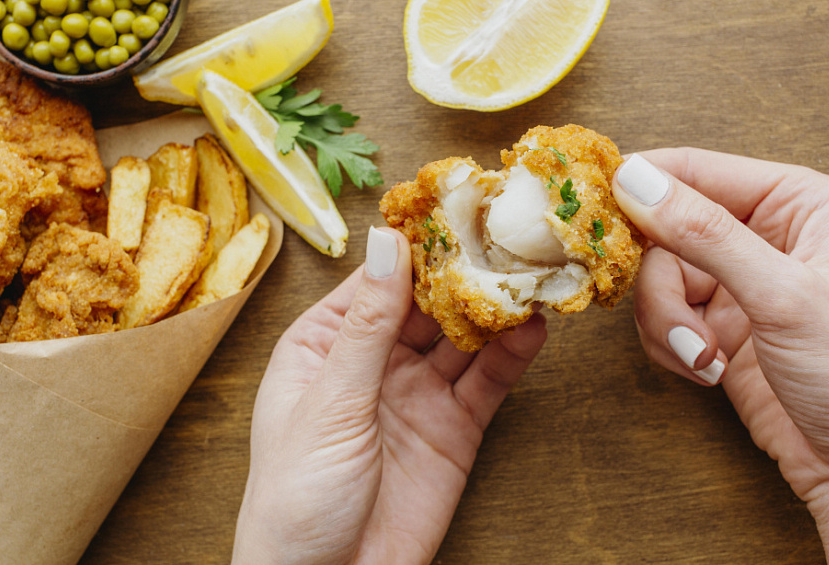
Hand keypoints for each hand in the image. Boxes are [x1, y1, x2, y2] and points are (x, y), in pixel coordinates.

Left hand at [231, 227, 546, 564]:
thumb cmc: (297, 496)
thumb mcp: (330, 401)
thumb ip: (368, 324)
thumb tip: (388, 241)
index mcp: (323, 346)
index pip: (374, 281)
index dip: (413, 246)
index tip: (454, 206)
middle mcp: (372, 362)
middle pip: (425, 304)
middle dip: (463, 271)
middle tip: (505, 232)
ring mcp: (415, 395)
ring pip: (462, 339)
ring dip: (494, 308)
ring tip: (531, 271)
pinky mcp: (452, 430)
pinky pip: (485, 384)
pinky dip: (509, 358)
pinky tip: (531, 330)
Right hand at [612, 149, 828, 562]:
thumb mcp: (784, 294)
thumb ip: (706, 233)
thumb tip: (636, 181)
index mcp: (793, 203)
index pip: (693, 170)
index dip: (639, 187)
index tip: (591, 209)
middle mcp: (761, 236)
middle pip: (663, 234)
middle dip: (663, 289)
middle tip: (683, 326)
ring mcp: (737, 284)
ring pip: (656, 281)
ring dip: (668, 325)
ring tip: (705, 358)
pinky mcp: (718, 327)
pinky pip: (662, 320)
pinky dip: (671, 347)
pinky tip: (707, 370)